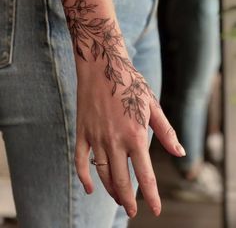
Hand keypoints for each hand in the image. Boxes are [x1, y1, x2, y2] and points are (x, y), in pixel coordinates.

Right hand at [74, 59, 185, 217]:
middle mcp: (114, 141)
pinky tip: (89, 188)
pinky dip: (84, 177)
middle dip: (128, 200)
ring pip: (102, 173)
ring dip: (110, 190)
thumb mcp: (152, 106)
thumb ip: (166, 131)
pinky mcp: (82, 132)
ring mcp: (95, 137)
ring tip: (117, 199)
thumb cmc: (130, 84)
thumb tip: (179, 152)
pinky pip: (80, 160)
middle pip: (121, 180)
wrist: (103, 66)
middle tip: (132, 211)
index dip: (151, 196)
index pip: (145, 175)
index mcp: (135, 135)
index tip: (155, 210)